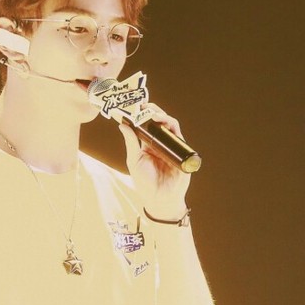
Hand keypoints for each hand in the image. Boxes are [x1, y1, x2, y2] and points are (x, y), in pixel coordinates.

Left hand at [118, 103, 190, 219]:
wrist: (159, 199)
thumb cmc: (145, 183)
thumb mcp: (134, 160)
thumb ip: (131, 142)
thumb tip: (123, 124)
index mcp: (149, 145)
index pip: (148, 125)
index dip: (144, 114)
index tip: (137, 105)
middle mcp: (161, 144)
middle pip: (160, 122)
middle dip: (154, 111)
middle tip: (145, 105)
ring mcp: (172, 147)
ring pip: (171, 126)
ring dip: (164, 117)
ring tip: (154, 114)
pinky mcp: (181, 153)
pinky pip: (179, 137)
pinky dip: (173, 128)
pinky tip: (166, 124)